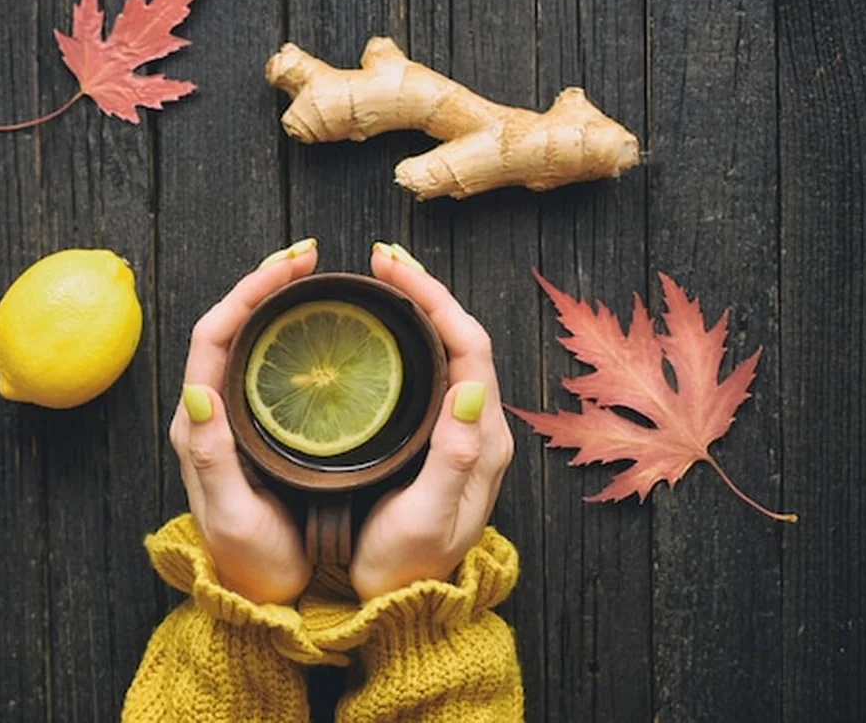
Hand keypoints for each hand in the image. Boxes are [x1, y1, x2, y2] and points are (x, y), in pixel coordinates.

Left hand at [168, 238, 317, 603]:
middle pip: (230, 326)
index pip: (215, 335)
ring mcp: (233, 420)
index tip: (291, 266)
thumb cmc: (248, 564)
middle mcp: (211, 414)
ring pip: (248, 342)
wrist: (257, 601)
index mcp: (199, 425)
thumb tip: (197, 391)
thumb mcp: (230, 516)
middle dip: (265, 282)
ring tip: (311, 278)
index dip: (249, 292)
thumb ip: (211, 457)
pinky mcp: (256, 431)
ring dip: (274, 302)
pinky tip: (318, 330)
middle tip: (307, 257)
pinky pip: (267, 367)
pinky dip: (289, 335)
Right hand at [349, 243, 514, 600]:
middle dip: (425, 289)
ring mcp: (464, 432)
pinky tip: (386, 327)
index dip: (433, 298)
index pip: (468, 347)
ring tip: (384, 278)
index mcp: (482, 439)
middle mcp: (481, 428)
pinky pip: (434, 370)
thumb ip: (453, 456)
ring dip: (420, 307)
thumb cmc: (406, 568)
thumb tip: (474, 387)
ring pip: (449, 350)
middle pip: (462, 337)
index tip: (392, 268)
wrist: (404, 607)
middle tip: (382, 258)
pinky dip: (411, 336)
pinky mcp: (442, 440)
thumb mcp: (427, 518)